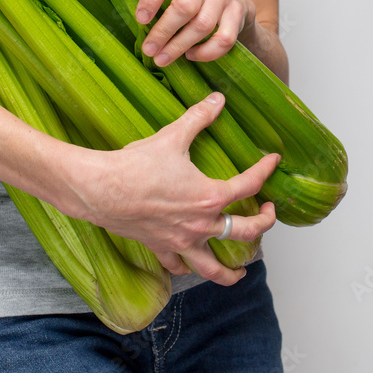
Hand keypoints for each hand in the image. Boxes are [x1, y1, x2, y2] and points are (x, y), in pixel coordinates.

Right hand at [77, 92, 277, 284]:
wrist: (100, 190)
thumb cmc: (135, 165)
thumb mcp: (172, 136)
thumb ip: (199, 118)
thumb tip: (217, 99)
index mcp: (211, 196)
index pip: (249, 184)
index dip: (265, 170)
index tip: (272, 161)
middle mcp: (201, 224)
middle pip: (244, 232)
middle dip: (263, 224)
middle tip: (268, 213)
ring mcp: (181, 241)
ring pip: (213, 267)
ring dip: (231, 272)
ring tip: (241, 272)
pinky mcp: (161, 247)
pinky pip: (178, 266)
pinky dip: (186, 269)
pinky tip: (189, 267)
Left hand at [136, 0, 256, 65]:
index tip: (140, 19)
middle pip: (185, 7)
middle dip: (164, 32)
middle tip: (149, 50)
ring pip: (203, 25)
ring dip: (180, 47)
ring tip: (163, 58)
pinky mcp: (238, 12)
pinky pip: (224, 39)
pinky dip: (206, 52)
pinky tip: (191, 55)